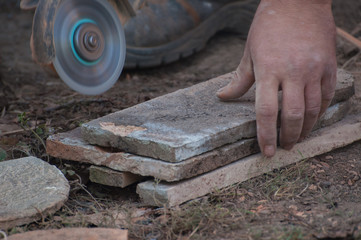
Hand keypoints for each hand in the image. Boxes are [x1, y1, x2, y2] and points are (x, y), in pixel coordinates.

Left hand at [217, 0, 336, 156]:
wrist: (298, 0)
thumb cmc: (268, 25)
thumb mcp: (249, 51)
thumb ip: (239, 79)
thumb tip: (223, 97)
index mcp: (269, 70)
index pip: (266, 112)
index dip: (266, 136)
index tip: (266, 151)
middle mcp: (293, 73)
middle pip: (292, 116)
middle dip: (288, 138)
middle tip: (284, 148)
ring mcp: (313, 69)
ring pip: (312, 110)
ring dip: (305, 129)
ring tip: (298, 138)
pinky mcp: (328, 65)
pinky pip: (326, 95)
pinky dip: (320, 111)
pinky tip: (312, 119)